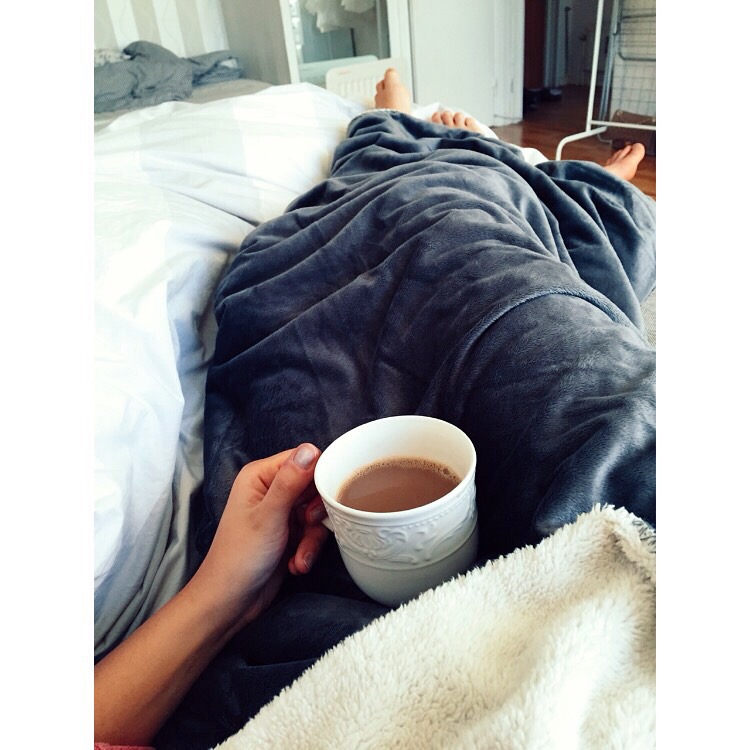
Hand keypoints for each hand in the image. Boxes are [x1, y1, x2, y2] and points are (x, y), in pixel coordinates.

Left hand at [188, 443, 328, 631]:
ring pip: (317, 513)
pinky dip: (308, 550)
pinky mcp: (289, 534)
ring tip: (299, 557)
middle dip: (317, 513)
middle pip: (314, 486)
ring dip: (312, 538)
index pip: (303, 459)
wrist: (231, 602)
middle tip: (307, 526)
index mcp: (260, 476)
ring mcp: (281, 512)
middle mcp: (271, 489)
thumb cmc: (240, 557)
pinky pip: (313, 533)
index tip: (322, 498)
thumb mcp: (269, 516)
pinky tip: (296, 564)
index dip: (318, 476)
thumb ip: (291, 481)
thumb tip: (311, 448)